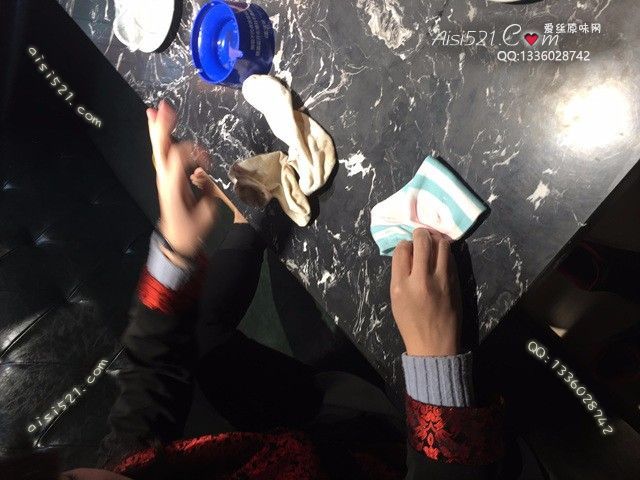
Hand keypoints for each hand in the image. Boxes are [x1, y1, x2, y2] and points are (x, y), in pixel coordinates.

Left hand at [147, 100, 217, 259]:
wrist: (176, 241)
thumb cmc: (191, 230)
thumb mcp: (205, 214)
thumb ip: (206, 193)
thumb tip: (203, 177)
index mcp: (173, 186)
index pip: (179, 157)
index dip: (194, 152)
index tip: (208, 162)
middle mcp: (165, 178)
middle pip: (161, 148)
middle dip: (162, 126)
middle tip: (163, 107)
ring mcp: (164, 177)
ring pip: (159, 148)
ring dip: (158, 128)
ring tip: (155, 109)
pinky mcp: (167, 178)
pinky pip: (163, 154)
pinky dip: (162, 139)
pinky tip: (160, 126)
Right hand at [390, 228, 461, 356]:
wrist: (434, 345)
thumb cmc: (411, 323)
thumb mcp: (396, 299)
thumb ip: (400, 274)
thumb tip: (408, 252)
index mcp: (401, 285)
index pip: (402, 250)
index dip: (404, 244)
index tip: (407, 247)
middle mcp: (421, 279)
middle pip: (422, 241)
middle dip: (420, 233)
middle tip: (420, 234)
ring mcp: (442, 280)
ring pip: (441, 245)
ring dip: (435, 239)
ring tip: (432, 242)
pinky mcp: (456, 282)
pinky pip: (451, 258)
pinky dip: (445, 252)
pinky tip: (441, 255)